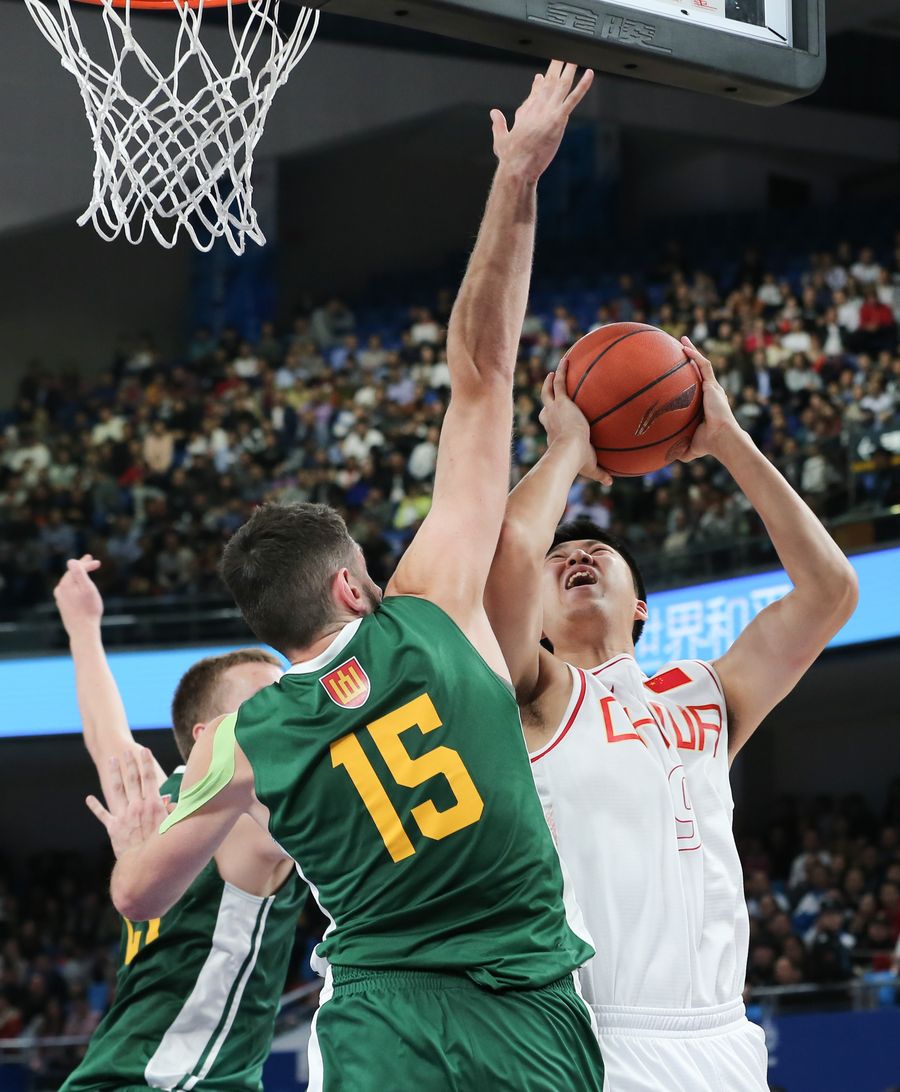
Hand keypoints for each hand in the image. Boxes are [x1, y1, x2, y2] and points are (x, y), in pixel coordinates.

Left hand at [53, 556, 103, 633]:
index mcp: (65, 584)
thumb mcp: (87, 588)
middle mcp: (60, 590)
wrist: (83, 631)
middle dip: (82, 567)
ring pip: (70, 583)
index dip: (87, 564)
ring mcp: (60, 599)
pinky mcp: (63, 606)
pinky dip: (76, 586)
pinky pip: (69, 591)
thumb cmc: (88, 610)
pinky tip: (80, 588)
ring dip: (78, 576)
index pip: (76, 568)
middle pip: (71, 574)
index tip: (98, 563)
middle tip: (91, 559)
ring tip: (86, 571)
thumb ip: (79, 573)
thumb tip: (71, 561)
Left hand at [86, 748, 171, 860]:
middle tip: (126, 751)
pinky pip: (103, 815)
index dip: (146, 763)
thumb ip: (175, 813)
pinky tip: (89, 798)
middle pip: (132, 780)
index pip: (149, 778)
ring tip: (112, 760)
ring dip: (114, 774)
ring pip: (117, 790)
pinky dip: (96, 806)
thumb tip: (176, 803)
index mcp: (152, 804)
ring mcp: (123, 816)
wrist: (142, 867)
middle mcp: (136, 806)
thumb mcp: (173, 828)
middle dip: (129, 764)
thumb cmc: (162, 849)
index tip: (143, 751)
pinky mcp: (113, 828)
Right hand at [491, 60, 593, 182]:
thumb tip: (494, 113)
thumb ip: (498, 123)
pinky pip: (573, 98)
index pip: (536, 92)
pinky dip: (582, 85)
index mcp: (526, 111)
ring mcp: (549, 112)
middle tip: (563, 52)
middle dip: (556, 66)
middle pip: (549, 82)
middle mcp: (538, 107)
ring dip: (569, 69)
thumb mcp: (500, 137)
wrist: (518, 167)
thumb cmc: (510, 157)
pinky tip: (589, 73)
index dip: (540, 82)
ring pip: (562, 85)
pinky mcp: (558, 119)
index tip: (543, 75)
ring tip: (576, 55)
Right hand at [538, 359, 611, 484]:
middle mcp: (549, 420)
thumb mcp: (589, 467)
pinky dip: (561, 371)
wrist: (569, 450)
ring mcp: (553, 409)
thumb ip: (600, 473)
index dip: (551, 421)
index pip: (551, 425)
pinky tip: (567, 359)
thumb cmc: (577, 461)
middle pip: (545, 407)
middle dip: (547, 398)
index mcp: (554, 434)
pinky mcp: (560, 401)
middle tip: (549, 390)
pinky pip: (560, 382)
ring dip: (551, 381)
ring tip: (554, 372)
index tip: (553, 417)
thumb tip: (610, 482)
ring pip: (548, 391)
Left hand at [678, 338, 742, 460]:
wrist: (721, 439)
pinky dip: (694, 356)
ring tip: (681, 340)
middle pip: (698, 371)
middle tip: (678, 348)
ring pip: (701, 364)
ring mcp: (712, 388)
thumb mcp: (689, 445)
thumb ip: (678, 448)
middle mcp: (710, 393)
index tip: (677, 371)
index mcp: (705, 404)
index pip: (695, 386)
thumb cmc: (708, 444)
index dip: (687, 377)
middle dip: (689, 358)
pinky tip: (684, 348)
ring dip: (692, 351)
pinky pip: (703, 366)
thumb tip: (664, 456)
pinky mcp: (713, 386)